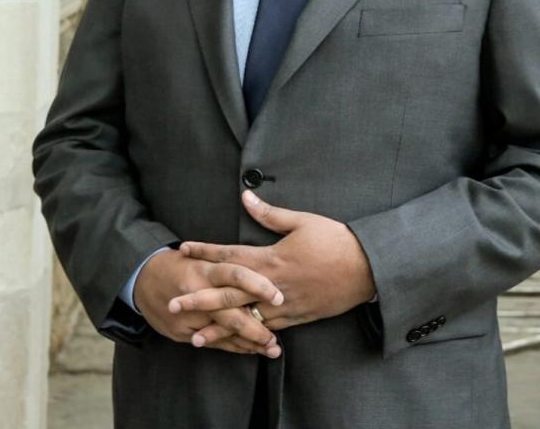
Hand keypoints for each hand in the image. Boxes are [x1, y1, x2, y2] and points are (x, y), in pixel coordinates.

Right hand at [133, 247, 283, 356]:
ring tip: (273, 348)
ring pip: (223, 332)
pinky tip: (253, 350)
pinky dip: (234, 347)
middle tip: (278, 335)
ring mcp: (189, 316)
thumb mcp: (204, 254)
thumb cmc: (183, 262)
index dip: (258, 285)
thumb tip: (266, 265)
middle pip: (230, 311)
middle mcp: (197, 292)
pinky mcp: (182, 333)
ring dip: (249, 341)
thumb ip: (230, 261)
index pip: (235, 275)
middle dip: (256, 326)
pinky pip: (213, 343)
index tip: (279, 296)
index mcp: (205, 268)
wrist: (143, 278)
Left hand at [174, 191, 375, 338]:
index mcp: (272, 258)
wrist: (366, 268)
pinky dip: (248, 337)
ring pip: (245, 319)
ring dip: (219, 328)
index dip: (205, 252)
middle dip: (199, 299)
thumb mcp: (302, 220)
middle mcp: (272, 285)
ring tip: (195, 335)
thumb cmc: (335, 240)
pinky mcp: (297, 317)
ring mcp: (285, 305)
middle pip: (229, 294)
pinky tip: (235, 343)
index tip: (183, 249)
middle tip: (174, 304)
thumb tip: (245, 197)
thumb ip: (270, 214)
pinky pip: (268, 330)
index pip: (230, 256)